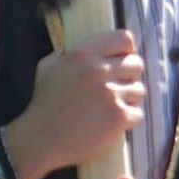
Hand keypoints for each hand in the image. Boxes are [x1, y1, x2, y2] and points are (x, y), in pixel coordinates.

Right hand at [4, 31, 144, 178]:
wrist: (39, 139)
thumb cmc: (43, 104)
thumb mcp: (48, 67)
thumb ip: (67, 53)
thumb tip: (87, 48)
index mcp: (83, 55)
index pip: (123, 39)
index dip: (126, 50)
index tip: (122, 60)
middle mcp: (99, 71)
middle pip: (136, 64)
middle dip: (129, 76)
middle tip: (117, 87)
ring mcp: (110, 94)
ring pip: (139, 89)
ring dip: (129, 99)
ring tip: (110, 107)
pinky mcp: (118, 116)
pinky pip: (137, 112)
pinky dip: (128, 119)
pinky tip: (111, 123)